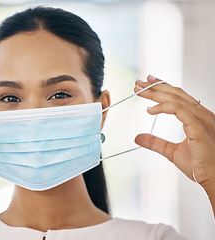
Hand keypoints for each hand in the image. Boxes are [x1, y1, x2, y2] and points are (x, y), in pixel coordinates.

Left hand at [134, 75, 214, 190]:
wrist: (213, 180)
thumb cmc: (199, 166)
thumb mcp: (171, 151)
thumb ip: (155, 142)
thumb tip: (138, 137)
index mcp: (198, 118)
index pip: (179, 96)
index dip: (163, 87)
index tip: (148, 82)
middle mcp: (202, 115)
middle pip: (176, 94)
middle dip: (155, 87)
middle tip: (138, 84)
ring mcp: (202, 120)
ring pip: (176, 99)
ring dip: (156, 94)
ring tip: (140, 92)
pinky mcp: (199, 128)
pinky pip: (180, 110)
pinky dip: (163, 107)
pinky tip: (150, 110)